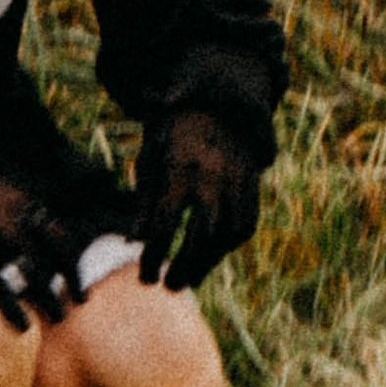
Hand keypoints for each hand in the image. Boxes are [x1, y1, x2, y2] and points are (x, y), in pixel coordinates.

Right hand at [0, 160, 90, 337]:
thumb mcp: (22, 198)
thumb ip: (47, 224)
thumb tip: (82, 254)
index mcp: (22, 209)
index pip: (57, 242)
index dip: (73, 273)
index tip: (82, 299)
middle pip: (28, 262)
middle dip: (47, 293)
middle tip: (60, 318)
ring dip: (9, 307)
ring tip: (25, 328)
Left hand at [143, 110, 261, 292]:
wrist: (216, 100)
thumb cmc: (172, 132)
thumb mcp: (151, 156)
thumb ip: (145, 199)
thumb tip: (134, 240)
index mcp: (179, 169)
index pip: (166, 224)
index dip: (155, 255)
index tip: (145, 275)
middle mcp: (211, 177)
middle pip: (201, 235)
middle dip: (183, 266)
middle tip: (167, 286)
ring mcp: (235, 181)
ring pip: (227, 235)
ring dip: (207, 263)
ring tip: (188, 279)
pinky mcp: (251, 184)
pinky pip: (245, 224)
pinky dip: (228, 246)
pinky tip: (211, 257)